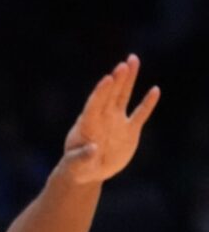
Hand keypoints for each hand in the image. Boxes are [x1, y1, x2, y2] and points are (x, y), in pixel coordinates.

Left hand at [61, 54, 159, 183]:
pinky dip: (147, 103)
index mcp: (87, 124)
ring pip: (123, 96)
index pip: (94, 104)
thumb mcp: (76, 164)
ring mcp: (116, 121)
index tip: (108, 78)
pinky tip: (154, 90)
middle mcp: (102, 117)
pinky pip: (140, 114)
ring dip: (128, 80)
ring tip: (132, 61)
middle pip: (110, 95)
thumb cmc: (76, 166)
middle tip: (125, 63)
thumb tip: (93, 149)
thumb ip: (83, 157)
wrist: (88, 171)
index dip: (100, 92)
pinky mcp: (129, 130)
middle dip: (118, 79)